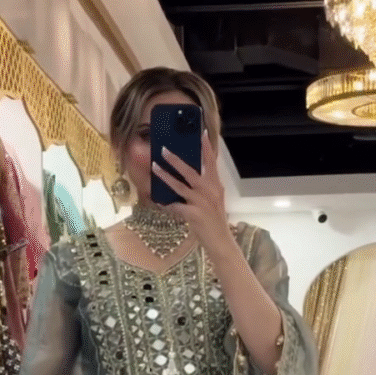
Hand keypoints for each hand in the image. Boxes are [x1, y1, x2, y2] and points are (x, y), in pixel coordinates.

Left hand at [151, 132, 232, 253]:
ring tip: (155, 167)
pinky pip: (175, 206)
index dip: (206, 147)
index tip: (200, 132)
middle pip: (190, 171)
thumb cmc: (215, 221)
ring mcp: (201, 202)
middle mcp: (209, 191)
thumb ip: (206, 188)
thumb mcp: (214, 200)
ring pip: (179, 186)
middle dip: (175, 159)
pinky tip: (158, 202)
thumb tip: (190, 176)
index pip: (211, 162)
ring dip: (165, 176)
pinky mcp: (194, 214)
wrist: (220, 242)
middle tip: (163, 149)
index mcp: (216, 185)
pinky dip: (166, 204)